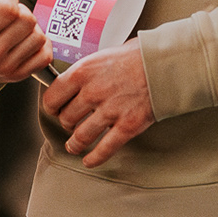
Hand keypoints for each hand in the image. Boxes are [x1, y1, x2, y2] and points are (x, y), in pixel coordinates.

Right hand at [0, 0, 51, 86]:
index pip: (7, 10)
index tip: (0, 1)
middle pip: (27, 21)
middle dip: (20, 11)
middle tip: (8, 13)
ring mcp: (5, 68)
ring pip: (38, 37)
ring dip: (31, 28)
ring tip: (15, 27)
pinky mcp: (18, 76)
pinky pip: (44, 56)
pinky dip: (39, 45)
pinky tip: (25, 40)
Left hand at [40, 40, 154, 166]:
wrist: (165, 63)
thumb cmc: (136, 55)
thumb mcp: (102, 56)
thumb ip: (86, 73)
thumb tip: (72, 85)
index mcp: (83, 72)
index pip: (52, 98)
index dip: (52, 107)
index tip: (55, 110)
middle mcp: (93, 93)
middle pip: (66, 119)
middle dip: (67, 124)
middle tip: (71, 124)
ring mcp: (110, 111)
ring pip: (81, 137)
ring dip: (75, 144)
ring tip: (74, 146)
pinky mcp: (128, 125)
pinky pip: (105, 148)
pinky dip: (94, 158)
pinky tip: (89, 161)